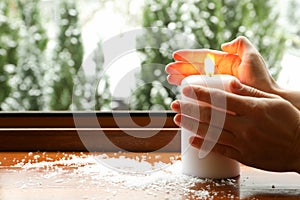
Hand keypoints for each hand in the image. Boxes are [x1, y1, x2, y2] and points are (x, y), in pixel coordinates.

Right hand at [165, 36, 278, 93]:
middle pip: (195, 70)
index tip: (175, 55)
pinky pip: (199, 94)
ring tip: (169, 79)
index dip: (189, 56)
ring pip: (195, 81)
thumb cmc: (261, 79)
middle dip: (181, 68)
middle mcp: (218, 75)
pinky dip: (189, 92)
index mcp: (223, 64)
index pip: (203, 58)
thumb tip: (224, 43)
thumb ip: (241, 45)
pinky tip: (180, 93)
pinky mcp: (216, 99)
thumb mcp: (252, 57)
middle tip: (168, 70)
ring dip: (181, 79)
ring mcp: (216, 87)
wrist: (268, 100)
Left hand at [171, 80, 299, 172]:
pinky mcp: (244, 156)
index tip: (186, 89)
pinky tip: (192, 139)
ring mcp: (244, 142)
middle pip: (212, 117)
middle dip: (190, 110)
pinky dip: (205, 144)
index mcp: (253, 109)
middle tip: (175, 105)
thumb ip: (250, 93)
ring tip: (177, 120)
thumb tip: (230, 83)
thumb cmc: (289, 121)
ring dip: (192, 126)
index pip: (221, 100)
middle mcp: (246, 126)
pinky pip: (221, 150)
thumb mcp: (272, 102)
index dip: (201, 94)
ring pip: (212, 133)